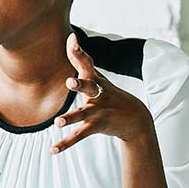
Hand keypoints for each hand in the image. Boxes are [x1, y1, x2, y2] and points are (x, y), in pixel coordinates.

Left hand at [51, 32, 154, 154]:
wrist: (136, 119)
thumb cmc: (110, 94)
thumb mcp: (97, 76)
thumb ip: (81, 59)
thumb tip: (70, 37)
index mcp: (96, 81)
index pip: (87, 64)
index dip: (78, 52)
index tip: (72, 40)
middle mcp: (98, 95)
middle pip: (89, 88)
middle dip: (80, 84)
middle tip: (70, 82)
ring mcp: (98, 111)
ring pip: (83, 114)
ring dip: (70, 118)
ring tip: (57, 123)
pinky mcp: (97, 126)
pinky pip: (79, 135)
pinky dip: (65, 143)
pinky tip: (53, 150)